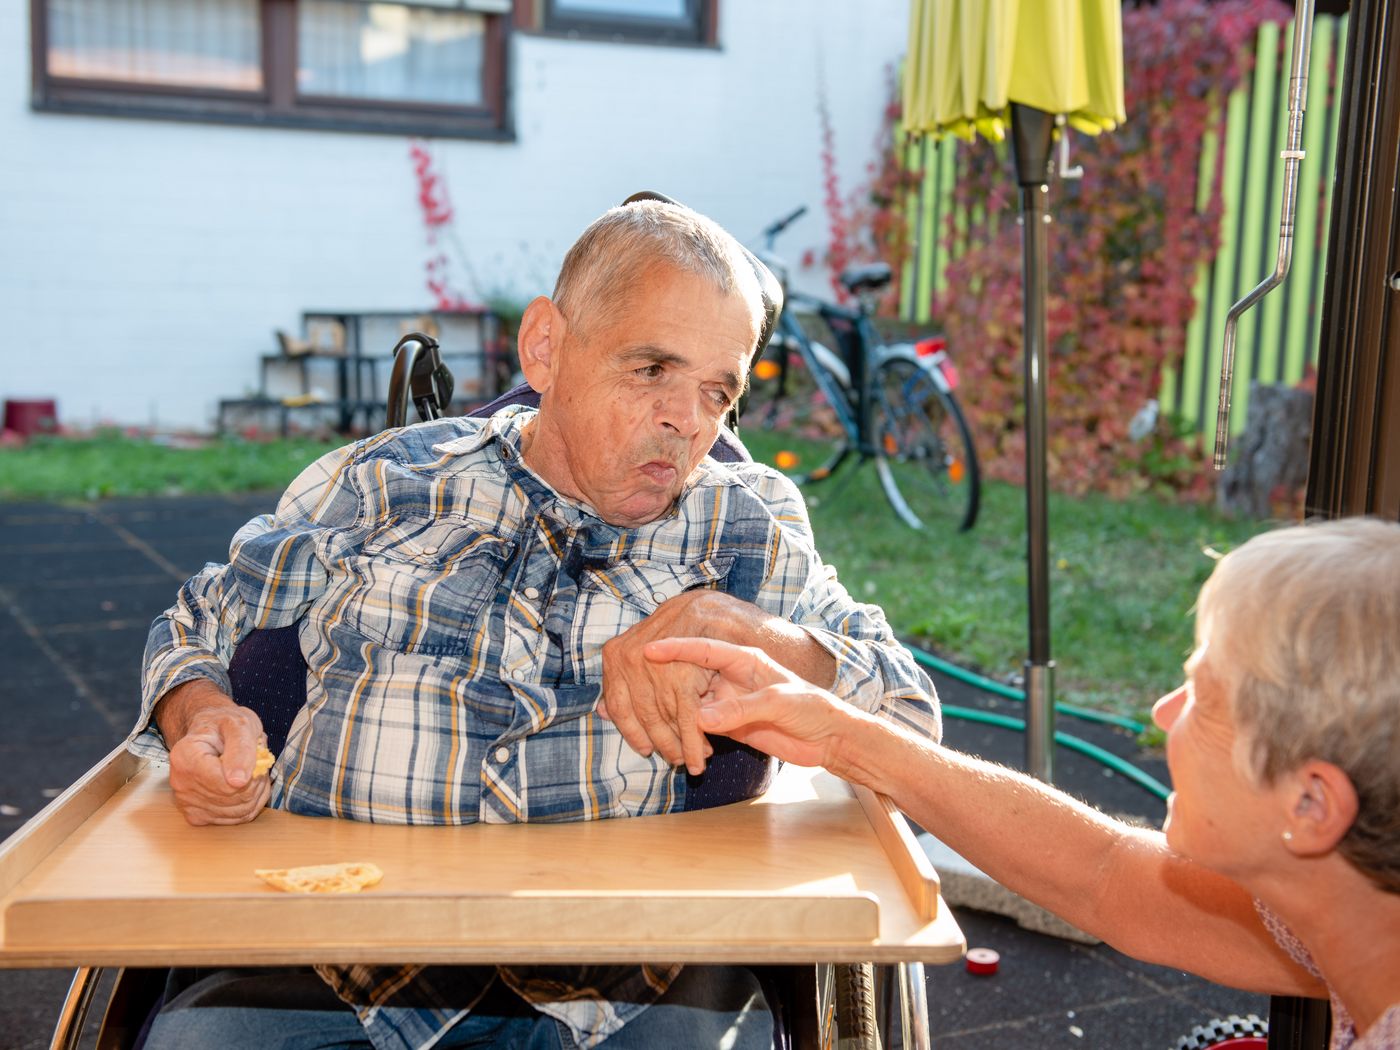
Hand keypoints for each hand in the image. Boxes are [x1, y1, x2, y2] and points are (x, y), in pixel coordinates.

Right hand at [159, 683, 270, 825]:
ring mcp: (186, 802)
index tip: (255, 757)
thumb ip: (241, 749)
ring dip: (255, 793)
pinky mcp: (196, 815)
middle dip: (255, 782)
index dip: (250, 774)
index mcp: (185, 756)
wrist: (211, 732)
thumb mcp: (239, 725)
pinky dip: (249, 804)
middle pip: (232, 799)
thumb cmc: (225, 725)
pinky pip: (233, 819)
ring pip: (237, 813)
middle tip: (257, 763)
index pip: (225, 784)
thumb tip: (239, 781)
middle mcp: (180, 782)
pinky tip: (247, 786)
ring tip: (252, 772)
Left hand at [599, 590, 738, 773]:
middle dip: (662, 743)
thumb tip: (601, 712)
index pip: (618, 706)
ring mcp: (654, 671)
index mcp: (615, 655)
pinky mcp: (681, 680)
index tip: (646, 749)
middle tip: (675, 759)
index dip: (632, 733)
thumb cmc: (677, 630)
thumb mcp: (643, 648)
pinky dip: (695, 741)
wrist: (710, 610)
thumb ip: (623, 680)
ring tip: (692, 760)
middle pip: (644, 717)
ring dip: (680, 746)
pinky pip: (686, 720)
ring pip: (665, 721)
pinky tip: (703, 752)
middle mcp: (629, 662)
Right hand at [643, 636, 856, 769]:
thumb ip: (740, 709)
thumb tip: (700, 719)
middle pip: (687, 676)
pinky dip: (679, 732)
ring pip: (687, 704)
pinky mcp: (727, 725)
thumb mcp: (778, 704)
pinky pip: (695, 726)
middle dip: (663, 684)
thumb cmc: (812, 709)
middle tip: (639, 694)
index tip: (648, 650)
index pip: (703, 649)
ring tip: (645, 722)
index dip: (675, 649)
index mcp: (744, 659)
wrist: (829, 739)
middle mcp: (730, 677)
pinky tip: (663, 738)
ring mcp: (726, 701)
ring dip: (669, 714)